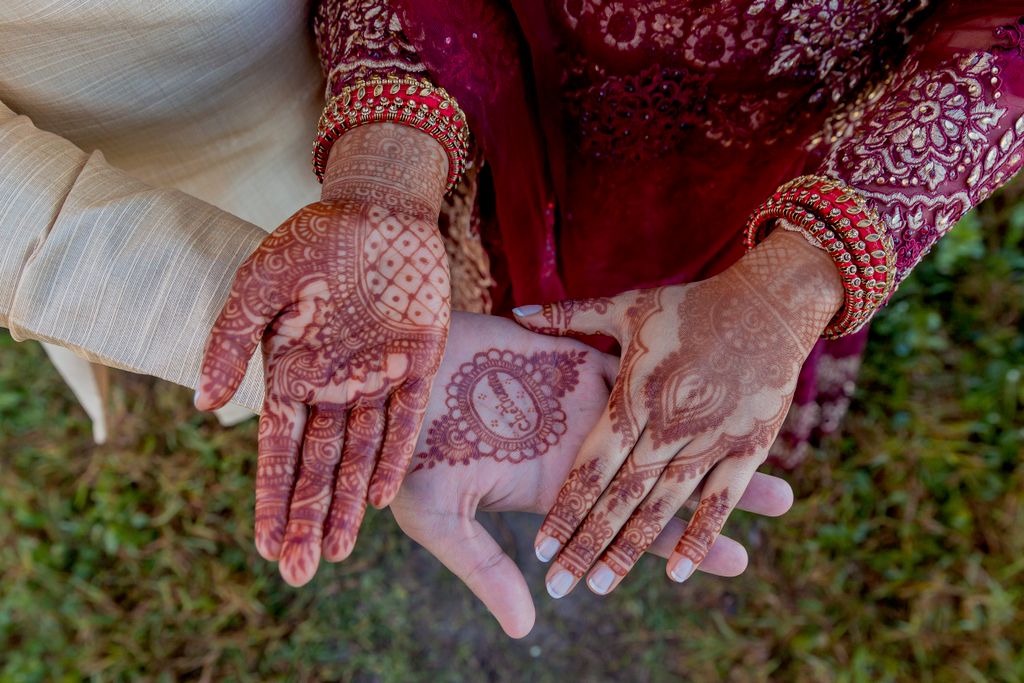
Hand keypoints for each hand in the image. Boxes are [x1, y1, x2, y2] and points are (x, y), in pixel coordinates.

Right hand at [196, 124, 450, 584]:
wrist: (378, 205)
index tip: (263, 544)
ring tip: (335, 552)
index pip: (278, 447)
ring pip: (361, 454)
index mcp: (292, 371)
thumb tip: (200, 403)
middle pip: (318, 464)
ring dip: (346, 502)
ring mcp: (378, 378)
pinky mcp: (421, 365)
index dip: (271, 495)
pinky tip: (379, 498)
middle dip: (306, 516)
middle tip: (297, 573)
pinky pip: (407, 421)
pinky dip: (393, 457)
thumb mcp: (260, 283)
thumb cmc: (313, 238)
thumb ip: (230, 339)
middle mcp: (334, 385)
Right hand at [389, 312, 794, 637]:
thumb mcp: (442, 520)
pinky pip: (633, 363)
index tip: (736, 561)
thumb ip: (488, 570)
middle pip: (661, 475)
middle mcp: (579, 450)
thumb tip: (531, 629)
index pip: (633, 524)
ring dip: (709, 429)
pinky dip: (674, 370)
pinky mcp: (572, 356)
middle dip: (718, 489)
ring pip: (661, 419)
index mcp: (556, 492)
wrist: (392, 379)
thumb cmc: (406, 453)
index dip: (683, 543)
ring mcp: (579, 403)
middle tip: (782, 500)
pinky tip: (718, 374)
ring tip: (769, 435)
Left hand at [513, 228, 841, 597]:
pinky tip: (677, 572)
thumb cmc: (692, 305)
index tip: (539, 548)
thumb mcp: (627, 307)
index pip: (591, 464)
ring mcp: (710, 438)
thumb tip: (510, 311)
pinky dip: (700, 537)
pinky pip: (720, 500)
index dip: (565, 507)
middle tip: (560, 585)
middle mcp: (668, 423)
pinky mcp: (747, 447)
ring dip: (632, 550)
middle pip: (620, 496)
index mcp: (634, 394)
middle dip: (588, 543)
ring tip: (601, 587)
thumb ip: (567, 317)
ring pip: (664, 506)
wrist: (772, 302)